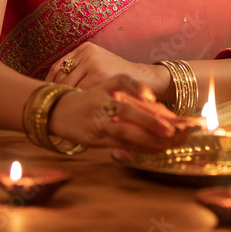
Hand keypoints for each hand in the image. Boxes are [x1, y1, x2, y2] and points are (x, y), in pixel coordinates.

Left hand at [45, 42, 171, 100]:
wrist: (143, 80)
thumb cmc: (117, 76)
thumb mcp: (98, 65)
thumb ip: (79, 70)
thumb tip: (51, 86)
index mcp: (84, 49)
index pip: (58, 67)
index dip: (49, 82)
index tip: (43, 95)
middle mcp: (87, 54)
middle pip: (62, 77)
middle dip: (55, 93)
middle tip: (48, 106)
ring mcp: (94, 64)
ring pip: (70, 86)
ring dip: (64, 99)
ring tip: (58, 111)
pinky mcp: (100, 76)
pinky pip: (81, 93)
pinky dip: (76, 103)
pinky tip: (74, 112)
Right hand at [48, 74, 187, 152]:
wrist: (57, 112)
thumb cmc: (88, 101)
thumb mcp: (105, 90)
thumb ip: (130, 97)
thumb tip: (161, 110)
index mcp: (105, 85)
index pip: (125, 82)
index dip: (140, 89)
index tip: (154, 99)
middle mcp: (101, 101)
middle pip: (128, 109)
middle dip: (153, 121)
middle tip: (173, 128)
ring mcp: (98, 121)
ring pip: (124, 129)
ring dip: (148, 137)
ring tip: (168, 141)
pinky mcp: (95, 138)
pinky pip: (120, 143)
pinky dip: (139, 147)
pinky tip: (156, 149)